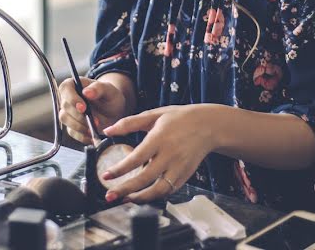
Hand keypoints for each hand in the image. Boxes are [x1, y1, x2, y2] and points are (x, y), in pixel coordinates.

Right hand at [57, 77, 126, 144]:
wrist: (114, 112)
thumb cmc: (110, 96)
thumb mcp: (109, 89)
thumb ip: (98, 88)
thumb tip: (86, 92)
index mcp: (74, 84)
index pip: (65, 88)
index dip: (72, 98)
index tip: (83, 107)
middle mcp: (68, 98)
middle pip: (65, 106)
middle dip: (79, 115)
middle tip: (96, 120)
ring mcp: (68, 112)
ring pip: (65, 119)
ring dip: (79, 126)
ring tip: (95, 128)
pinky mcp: (71, 126)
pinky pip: (71, 132)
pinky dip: (82, 136)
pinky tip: (92, 136)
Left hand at [99, 105, 215, 203]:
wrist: (208, 125)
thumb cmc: (180, 118)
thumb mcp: (154, 115)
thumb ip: (129, 123)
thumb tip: (108, 130)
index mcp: (160, 138)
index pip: (137, 157)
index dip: (120, 169)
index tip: (106, 175)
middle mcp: (170, 155)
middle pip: (145, 178)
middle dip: (125, 190)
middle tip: (110, 195)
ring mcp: (179, 167)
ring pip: (158, 190)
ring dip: (140, 198)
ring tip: (125, 199)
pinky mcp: (185, 175)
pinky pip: (168, 191)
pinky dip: (154, 196)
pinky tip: (142, 195)